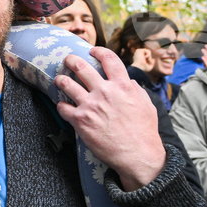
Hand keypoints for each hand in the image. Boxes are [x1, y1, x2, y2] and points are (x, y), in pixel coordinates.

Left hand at [53, 46, 165, 191]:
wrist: (137, 155)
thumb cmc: (144, 132)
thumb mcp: (147, 105)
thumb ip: (135, 90)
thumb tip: (128, 81)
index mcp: (123, 86)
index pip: (108, 59)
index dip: (98, 51)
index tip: (92, 51)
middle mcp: (104, 91)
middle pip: (80, 67)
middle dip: (71, 60)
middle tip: (67, 60)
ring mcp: (90, 105)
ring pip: (66, 83)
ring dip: (60, 80)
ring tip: (59, 80)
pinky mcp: (80, 120)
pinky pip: (62, 107)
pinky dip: (61, 106)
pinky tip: (63, 107)